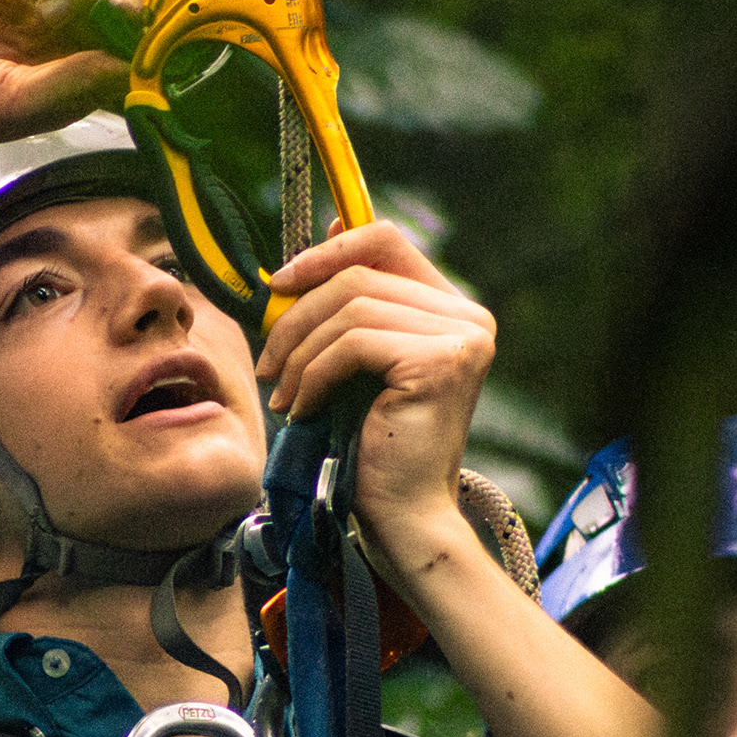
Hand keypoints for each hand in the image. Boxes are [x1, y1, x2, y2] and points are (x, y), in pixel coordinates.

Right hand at [0, 0, 145, 167]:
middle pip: (113, 6)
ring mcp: (21, 5)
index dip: (142, 42)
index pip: (124, 53)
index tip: (145, 40)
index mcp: (65, 81)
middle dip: (122, 5)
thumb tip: (126, 68)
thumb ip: (71, 84)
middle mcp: (50, 43)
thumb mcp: (14, 105)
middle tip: (113, 15)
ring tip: (36, 16)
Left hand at [254, 221, 496, 560]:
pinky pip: (352, 343)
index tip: (281, 282)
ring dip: (299, 352)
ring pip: (349, 308)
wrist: (400, 515)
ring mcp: (461, 337)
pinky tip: (302, 409)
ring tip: (283, 394)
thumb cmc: (371, 442)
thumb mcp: (356, 359)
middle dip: (297, 315)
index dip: (327, 251)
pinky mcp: (440, 361)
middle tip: (267, 360)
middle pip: (359, 275)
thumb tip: (332, 222)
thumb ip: (351, 300)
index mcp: (453, 308)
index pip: (385, 242)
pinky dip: (314, 374)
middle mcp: (468, 316)